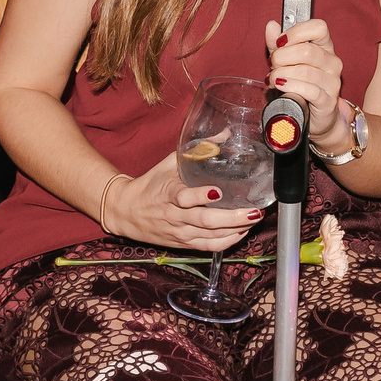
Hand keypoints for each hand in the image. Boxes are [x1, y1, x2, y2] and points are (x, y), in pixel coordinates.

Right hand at [100, 164, 269, 251]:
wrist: (126, 211)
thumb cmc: (151, 184)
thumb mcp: (169, 163)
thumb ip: (198, 149)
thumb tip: (225, 134)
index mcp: (168, 192)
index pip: (184, 197)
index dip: (200, 196)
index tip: (218, 192)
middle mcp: (174, 215)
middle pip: (204, 222)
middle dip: (232, 218)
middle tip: (253, 211)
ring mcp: (179, 232)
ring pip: (210, 236)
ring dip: (234, 230)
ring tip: (254, 219)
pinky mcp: (183, 243)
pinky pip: (208, 247)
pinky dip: (226, 242)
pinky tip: (242, 233)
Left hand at [264, 18, 346, 143]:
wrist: (314, 117)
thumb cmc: (300, 85)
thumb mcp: (286, 61)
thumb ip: (278, 44)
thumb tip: (271, 25)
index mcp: (325, 47)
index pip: (319, 28)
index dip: (297, 31)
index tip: (281, 41)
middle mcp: (332, 62)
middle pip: (307, 51)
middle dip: (282, 57)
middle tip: (273, 65)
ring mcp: (332, 82)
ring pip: (306, 71)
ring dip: (282, 74)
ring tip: (273, 79)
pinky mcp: (328, 101)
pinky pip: (310, 91)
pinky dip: (291, 86)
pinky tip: (281, 86)